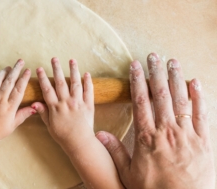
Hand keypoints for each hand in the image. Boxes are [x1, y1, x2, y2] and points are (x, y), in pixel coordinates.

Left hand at [0, 59, 34, 143]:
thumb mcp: (13, 125)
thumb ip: (23, 114)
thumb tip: (35, 107)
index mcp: (9, 107)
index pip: (19, 89)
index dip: (24, 78)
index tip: (28, 70)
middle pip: (9, 81)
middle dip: (16, 69)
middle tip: (20, 61)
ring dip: (3, 72)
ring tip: (8, 67)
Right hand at [32, 58, 94, 151]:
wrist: (79, 142)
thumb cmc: (62, 135)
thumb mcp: (49, 125)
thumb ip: (43, 112)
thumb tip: (34, 103)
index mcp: (56, 107)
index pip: (47, 89)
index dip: (43, 78)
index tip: (39, 68)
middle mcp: (66, 102)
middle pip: (60, 82)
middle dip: (57, 69)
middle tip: (54, 58)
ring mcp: (78, 102)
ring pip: (75, 83)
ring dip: (73, 71)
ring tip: (72, 60)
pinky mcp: (89, 105)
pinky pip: (89, 91)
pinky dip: (88, 82)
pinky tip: (87, 74)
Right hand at [96, 53, 214, 188]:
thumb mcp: (129, 173)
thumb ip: (115, 151)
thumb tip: (99, 133)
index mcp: (147, 136)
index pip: (141, 101)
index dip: (137, 81)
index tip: (134, 66)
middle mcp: (166, 130)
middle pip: (160, 95)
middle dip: (156, 72)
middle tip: (153, 56)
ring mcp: (186, 134)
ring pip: (181, 100)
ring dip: (176, 78)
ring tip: (172, 62)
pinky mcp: (203, 140)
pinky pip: (202, 114)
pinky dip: (199, 96)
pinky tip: (195, 82)